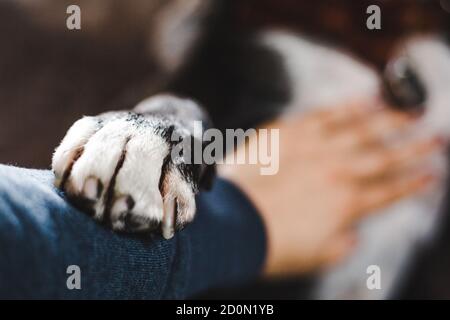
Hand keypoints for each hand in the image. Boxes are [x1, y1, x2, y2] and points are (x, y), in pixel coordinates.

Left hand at [219, 102, 442, 276]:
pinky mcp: (288, 133)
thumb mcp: (318, 256)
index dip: (413, 182)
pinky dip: (347, 107)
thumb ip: (344, 241)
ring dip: (389, 121)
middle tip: (434, 137)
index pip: (389, 191)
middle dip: (413, 148)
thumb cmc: (269, 244)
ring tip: (410, 113)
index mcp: (345, 204)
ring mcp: (313, 149)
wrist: (229, 225)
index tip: (432, 174)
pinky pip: (325, 114)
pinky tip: (364, 100)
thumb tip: (353, 230)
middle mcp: (336, 172)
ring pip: (360, 130)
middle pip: (383, 157)